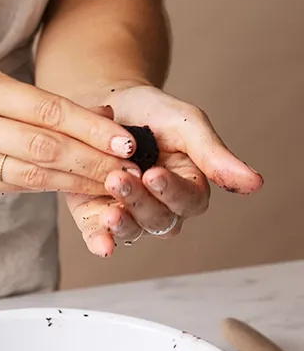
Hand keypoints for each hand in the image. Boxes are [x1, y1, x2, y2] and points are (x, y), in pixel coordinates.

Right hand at [0, 65, 137, 198]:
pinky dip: (45, 187)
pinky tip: (71, 187)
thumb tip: (99, 118)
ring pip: (30, 173)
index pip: (47, 111)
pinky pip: (10, 186)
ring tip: (109, 185)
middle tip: (129, 170)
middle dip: (92, 161)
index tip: (126, 141)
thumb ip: (34, 102)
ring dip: (75, 181)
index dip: (91, 129)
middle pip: (43, 147)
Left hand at [65, 85, 262, 256]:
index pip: (189, 201)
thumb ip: (213, 154)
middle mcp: (161, 206)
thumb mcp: (186, 124)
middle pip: (159, 220)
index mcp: (189, 185)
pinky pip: (99, 237)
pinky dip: (99, 242)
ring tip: (108, 209)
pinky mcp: (96, 216)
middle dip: (139, 201)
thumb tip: (254, 184)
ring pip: (132, 231)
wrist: (107, 106)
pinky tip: (99, 244)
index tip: (154, 174)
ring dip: (121, 224)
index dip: (172, 191)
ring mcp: (129, 213)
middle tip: (118, 179)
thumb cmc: (152, 113)